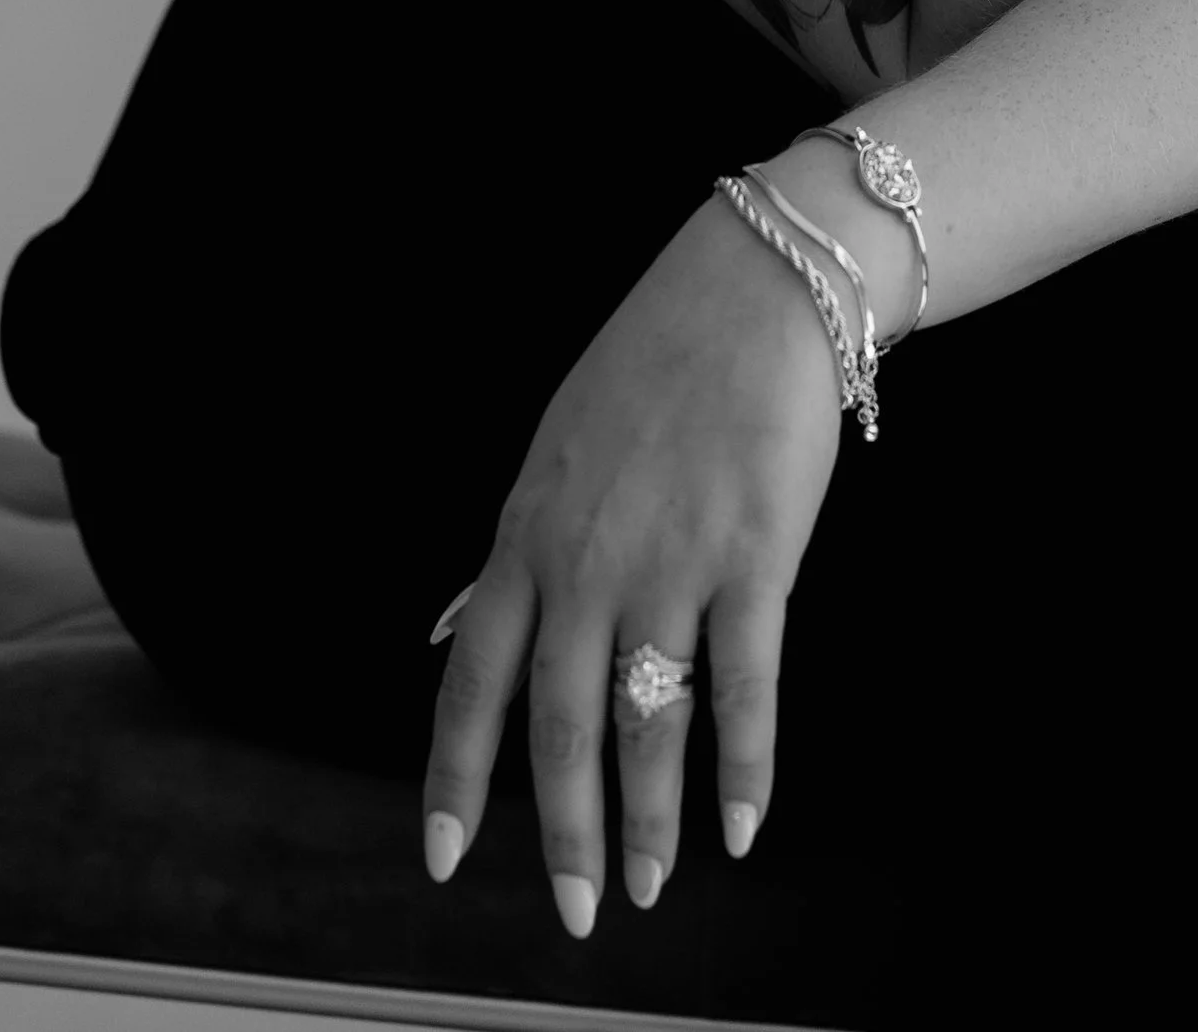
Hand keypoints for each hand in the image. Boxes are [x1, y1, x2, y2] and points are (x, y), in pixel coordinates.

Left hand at [422, 195, 840, 937]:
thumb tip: (467, 629)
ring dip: (649, 820)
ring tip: (652, 884)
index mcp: (527, 535)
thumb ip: (522, 550)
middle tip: (576, 910)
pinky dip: (745, 765)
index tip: (443, 855)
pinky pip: (744, 687)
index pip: (472, 683)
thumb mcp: (556, 449)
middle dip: (565, 833)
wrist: (752, 287)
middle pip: (562, 729)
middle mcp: (588, 564)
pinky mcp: (753, 560)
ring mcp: (672, 565)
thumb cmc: (655, 360)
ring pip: (649, 725)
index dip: (456, 777)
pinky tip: (744, 820)